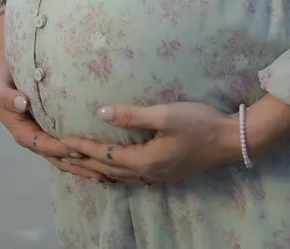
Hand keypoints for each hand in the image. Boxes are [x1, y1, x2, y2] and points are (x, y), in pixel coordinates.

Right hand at [0, 17, 109, 183]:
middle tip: (100, 170)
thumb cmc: (1, 75)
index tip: (75, 150)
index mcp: (20, 130)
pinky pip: (68, 145)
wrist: (4, 69)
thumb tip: (22, 104)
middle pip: (55, 156)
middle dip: (76, 165)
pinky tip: (102, 157)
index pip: (40, 144)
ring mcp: (44, 134)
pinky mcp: (53, 129)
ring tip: (107, 172)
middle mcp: (33, 136)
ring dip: (83, 165)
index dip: (57, 149)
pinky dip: (83, 153)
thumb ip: (6, 95)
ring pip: (64, 156)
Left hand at [58, 101, 241, 185]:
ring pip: (116, 178)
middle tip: (59, 155)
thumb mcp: (165, 114)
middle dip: (81, 162)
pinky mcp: (164, 173)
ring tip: (76, 164)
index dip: (82, 147)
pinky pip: (128, 178)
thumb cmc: (199, 123)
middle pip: (106, 171)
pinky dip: (111, 173)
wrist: (230, 140)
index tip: (62, 139)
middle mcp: (146, 174)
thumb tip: (100, 112)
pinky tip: (109, 168)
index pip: (104, 155)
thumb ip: (132, 115)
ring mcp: (156, 177)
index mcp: (144, 161)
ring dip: (94, 170)